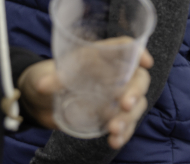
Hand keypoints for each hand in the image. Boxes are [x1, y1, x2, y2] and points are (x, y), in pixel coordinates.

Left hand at [18, 50, 153, 148]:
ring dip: (129, 117)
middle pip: (138, 79)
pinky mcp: (112, 116)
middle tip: (125, 105)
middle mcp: (116, 76)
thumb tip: (43, 85)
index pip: (126, 48)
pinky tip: (115, 141)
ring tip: (114, 129)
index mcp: (103, 57)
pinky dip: (123, 133)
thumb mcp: (49, 75)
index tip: (146, 62)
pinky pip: (126, 124)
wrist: (45, 101)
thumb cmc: (53, 78)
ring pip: (136, 104)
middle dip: (135, 92)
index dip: (139, 52)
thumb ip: (52, 79)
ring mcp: (116, 97)